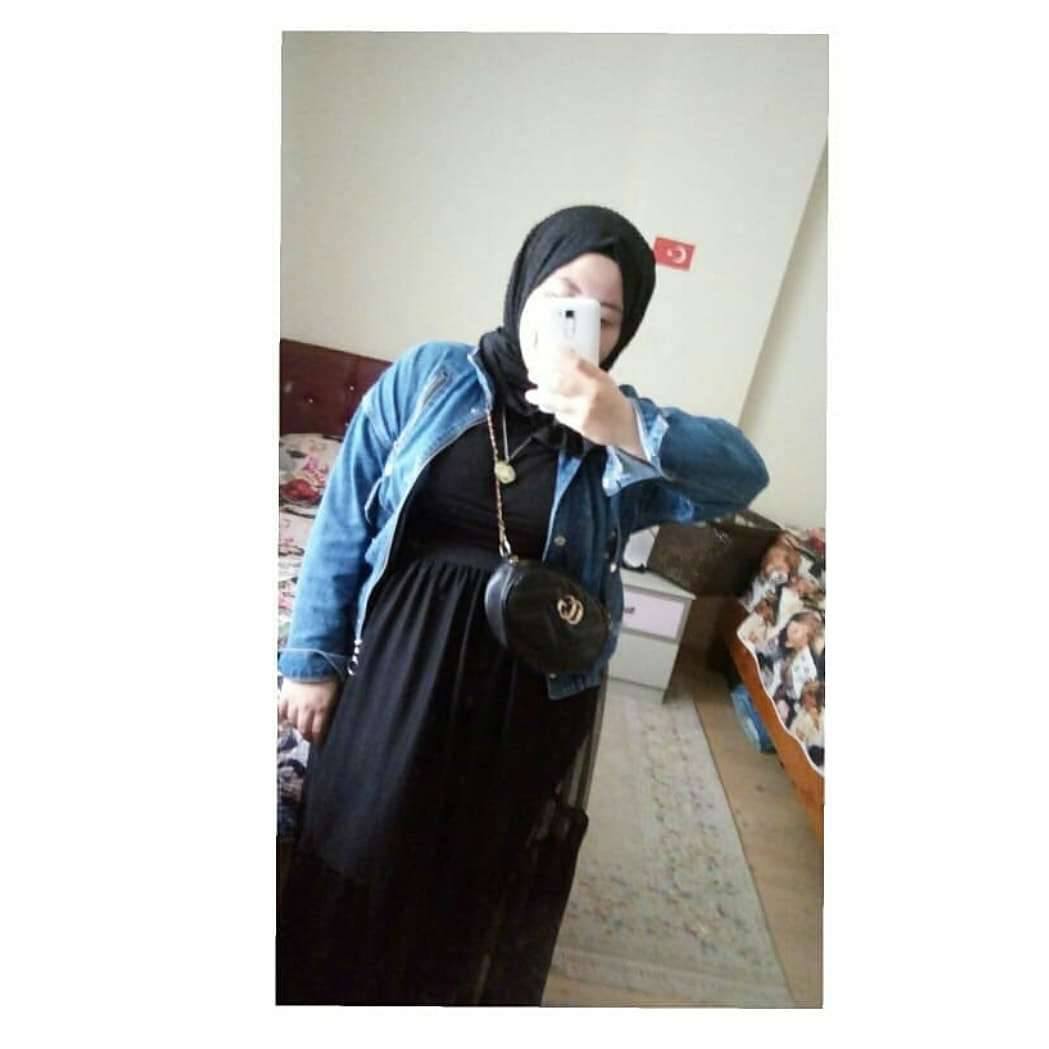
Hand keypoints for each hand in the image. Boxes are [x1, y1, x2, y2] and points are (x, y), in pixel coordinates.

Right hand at [278, 677, 340, 743]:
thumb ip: (331, 706)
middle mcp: (307, 708)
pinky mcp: (285, 696)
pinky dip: (284, 717)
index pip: (318, 731)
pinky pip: (281, 712)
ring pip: (293, 722)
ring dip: (297, 726)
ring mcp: (294, 702)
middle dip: (308, 736)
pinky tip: (287, 719)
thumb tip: (331, 717)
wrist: (313, 656)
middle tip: (310, 737)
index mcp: (322, 707)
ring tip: (301, 726)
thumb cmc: (328, 672)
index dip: (318, 739)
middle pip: (304, 730)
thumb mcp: (336, 691)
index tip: (320, 742)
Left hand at [523, 345, 644, 455]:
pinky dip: (556, 411)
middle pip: (559, 382)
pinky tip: (554, 408)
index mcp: (599, 379)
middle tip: (531, 374)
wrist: (626, 425)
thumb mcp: (603, 380)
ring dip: (540, 397)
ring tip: (531, 395)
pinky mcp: (580, 426)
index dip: (559, 357)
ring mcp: (584, 412)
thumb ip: (585, 373)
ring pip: (555, 402)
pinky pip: (561, 416)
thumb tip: (560, 362)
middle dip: (542, 377)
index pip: (575, 363)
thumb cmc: (612, 400)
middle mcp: (591, 394)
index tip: (547, 353)